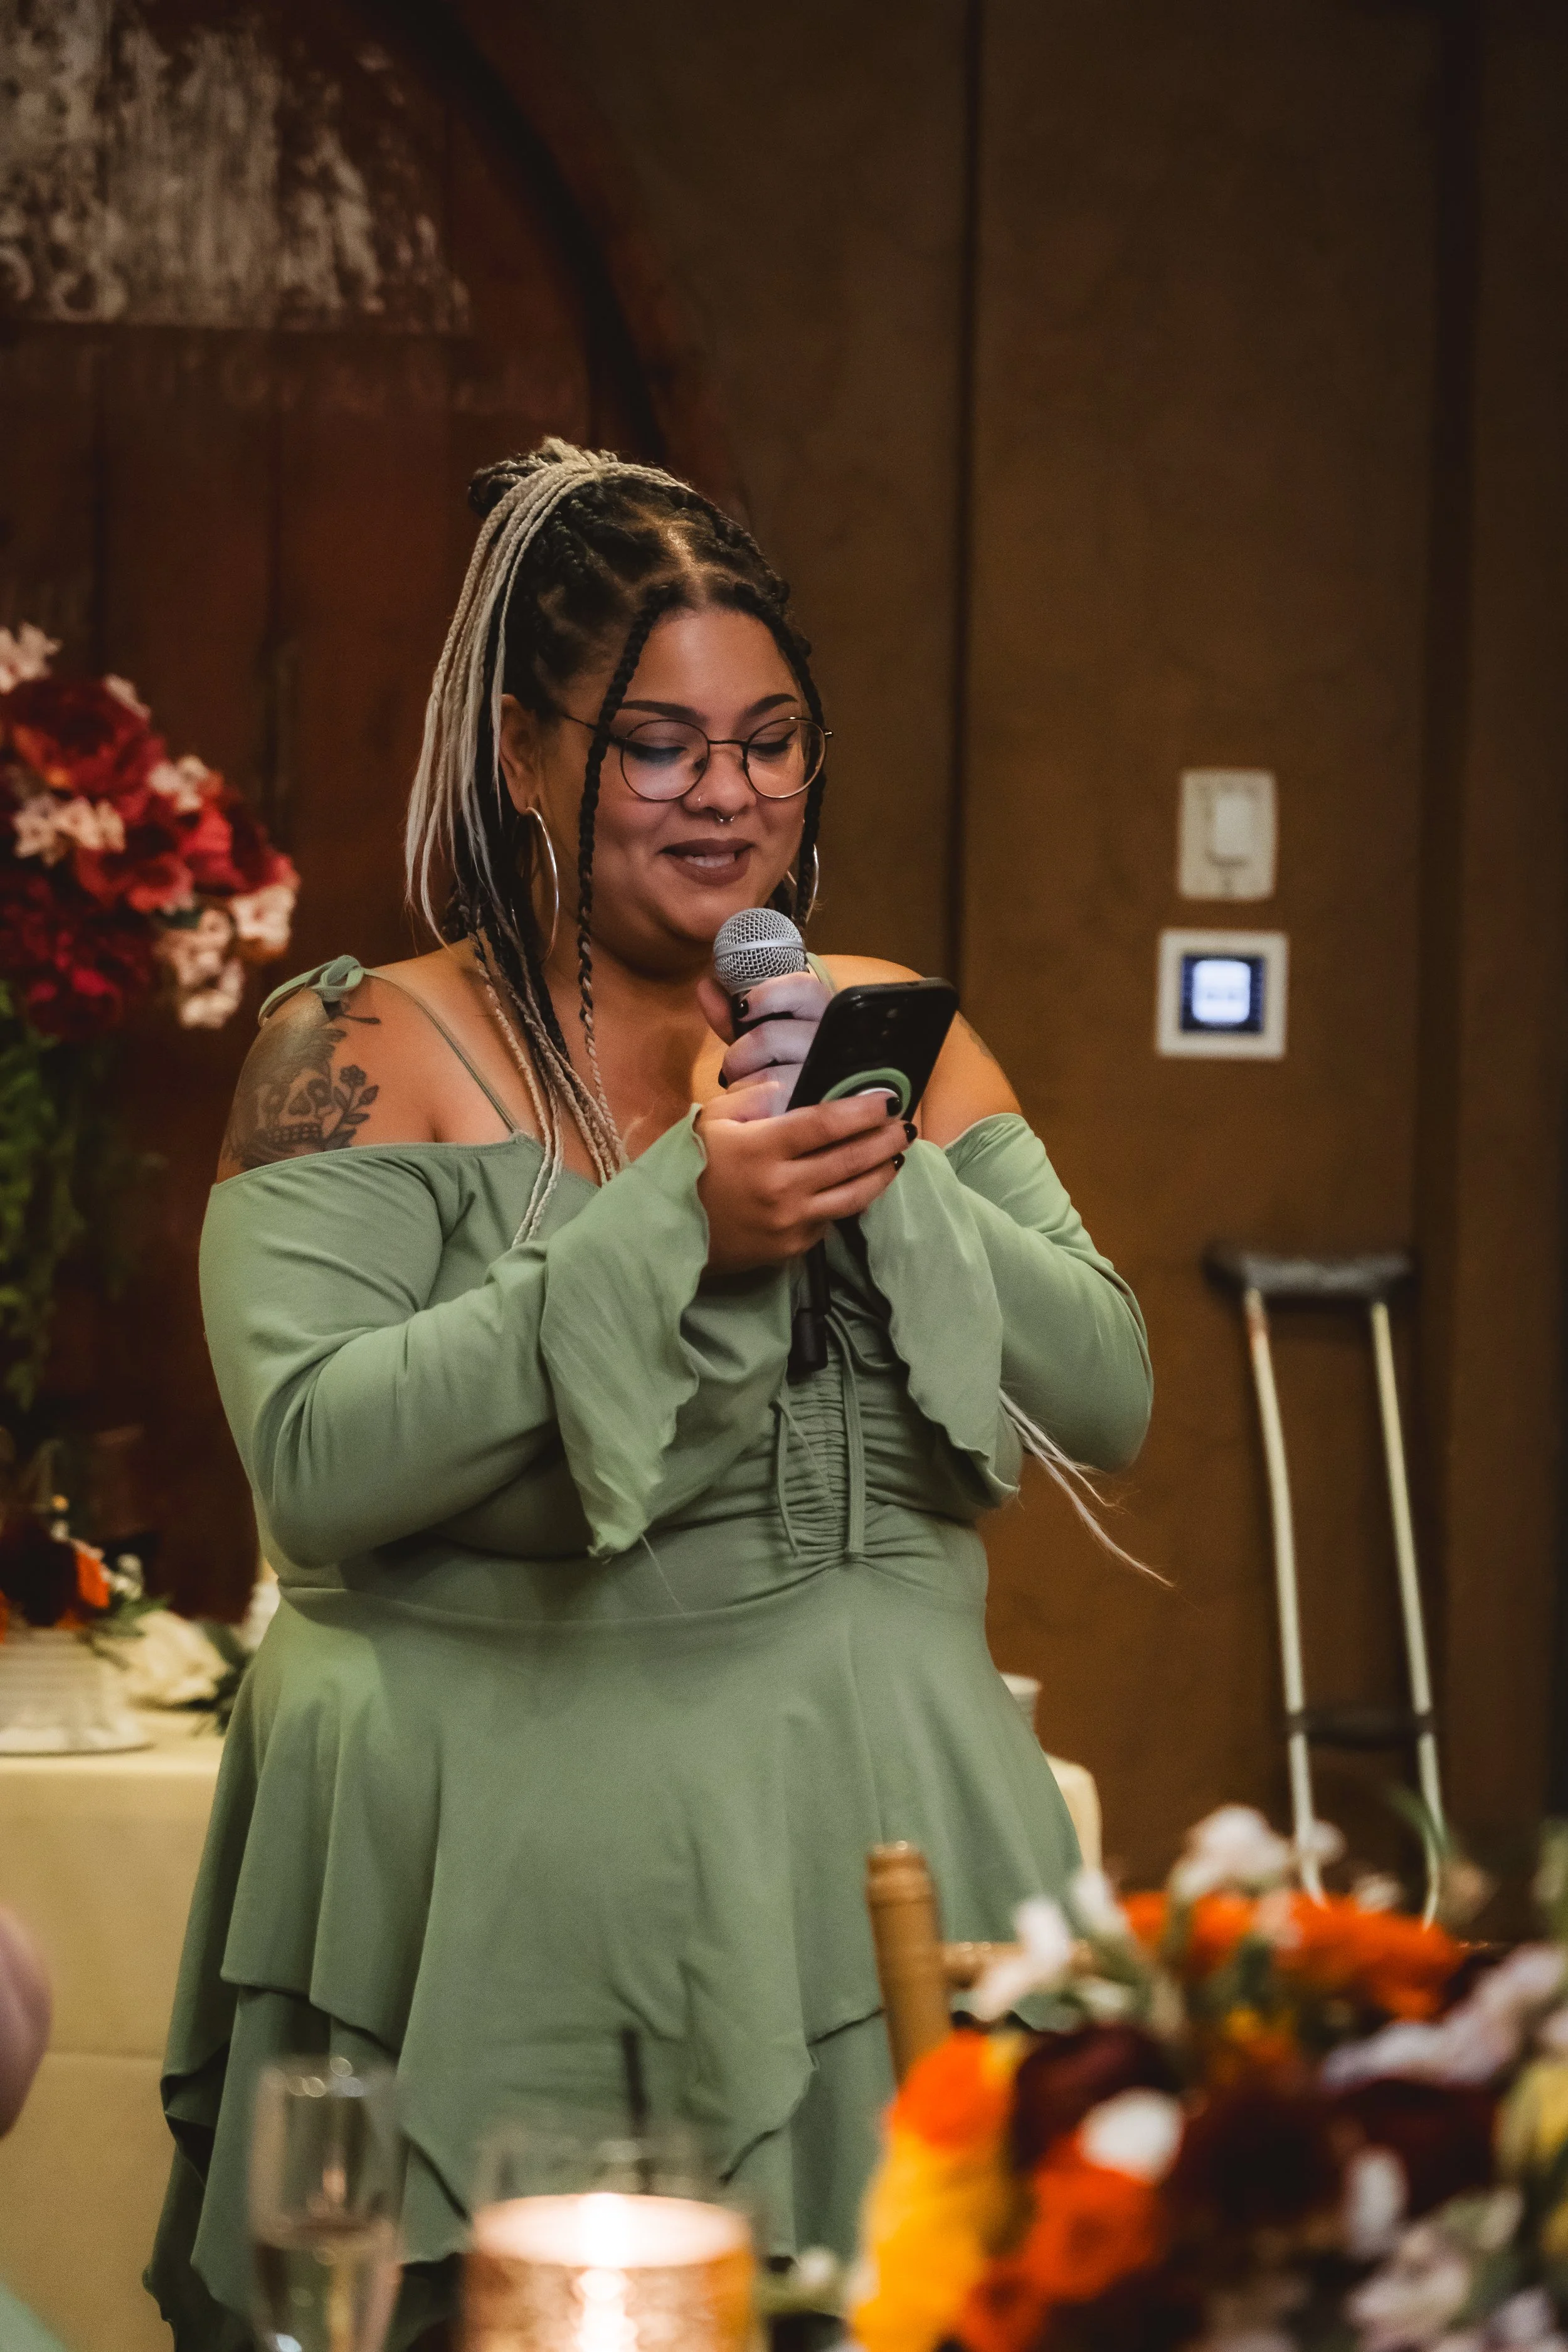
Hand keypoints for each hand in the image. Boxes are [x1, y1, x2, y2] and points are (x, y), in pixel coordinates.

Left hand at [695, 969, 831, 1114]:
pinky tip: (757, 1110)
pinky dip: (751, 1105)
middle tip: (734, 1069)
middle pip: (769, 1036)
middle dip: (739, 1054)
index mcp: (829, 1016)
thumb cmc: (792, 1070)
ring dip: (743, 1084)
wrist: (827, 1123)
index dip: (767, 994)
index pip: (805, 987)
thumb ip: (736, 1017)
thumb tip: (705, 986)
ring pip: (767, 1076)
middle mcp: (836, 1044)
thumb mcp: (768, 1042)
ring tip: (747, 1091)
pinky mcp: (815, 1109)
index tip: (743, 1010)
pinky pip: (769, 1104)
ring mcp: (829, 1079)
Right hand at [697, 1091, 907, 1272]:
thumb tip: (792, 1088)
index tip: (888, 1100)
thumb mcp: (710, 1120)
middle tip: (906, 1126)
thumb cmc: (690, 1167)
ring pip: (853, 1196)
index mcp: (761, 1148)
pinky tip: (858, 1187)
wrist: (668, 1231)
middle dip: (884, 1140)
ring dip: (881, 1174)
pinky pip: (829, 1221)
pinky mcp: (791, 1248)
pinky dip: (847, 1202)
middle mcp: (782, 1187)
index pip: (825, 1124)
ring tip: (897, 1156)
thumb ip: (752, 1098)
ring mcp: (790, 1222)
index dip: (862, 1110)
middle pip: (849, 1160)